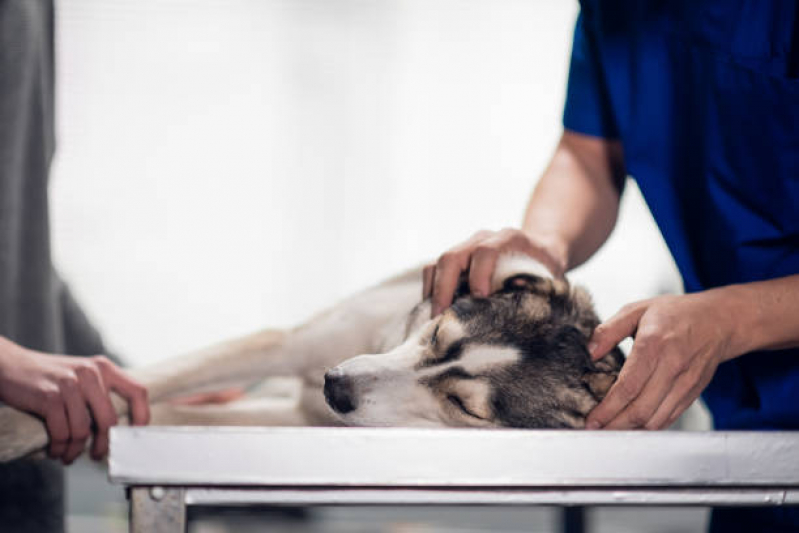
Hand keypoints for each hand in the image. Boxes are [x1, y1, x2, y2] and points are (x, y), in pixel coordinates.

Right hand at [0, 342, 149, 462]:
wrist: (10, 365)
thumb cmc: (50, 378)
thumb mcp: (82, 376)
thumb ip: (101, 394)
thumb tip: (119, 429)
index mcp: (104, 367)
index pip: (137, 392)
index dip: (142, 416)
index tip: (135, 436)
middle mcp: (90, 373)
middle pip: (109, 420)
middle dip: (104, 444)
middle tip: (98, 456)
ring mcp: (69, 384)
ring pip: (83, 430)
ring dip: (76, 450)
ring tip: (69, 456)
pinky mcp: (49, 396)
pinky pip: (62, 433)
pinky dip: (60, 448)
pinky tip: (56, 451)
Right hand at [423, 228, 566, 315]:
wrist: (540, 251)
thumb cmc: (546, 269)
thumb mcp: (550, 276)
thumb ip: (537, 284)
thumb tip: (515, 292)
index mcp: (509, 239)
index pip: (486, 251)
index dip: (480, 274)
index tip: (479, 298)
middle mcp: (482, 239)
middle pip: (452, 257)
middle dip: (444, 288)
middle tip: (441, 317)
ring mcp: (465, 248)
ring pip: (437, 264)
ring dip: (432, 292)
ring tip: (434, 319)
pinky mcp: (455, 262)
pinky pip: (433, 273)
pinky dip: (431, 292)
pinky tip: (437, 313)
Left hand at [585, 291, 738, 429]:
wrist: (719, 320)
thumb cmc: (675, 313)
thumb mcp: (637, 310)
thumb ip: (609, 330)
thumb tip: (590, 352)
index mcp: (654, 344)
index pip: (628, 386)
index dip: (608, 408)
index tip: (591, 420)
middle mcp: (672, 367)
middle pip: (641, 409)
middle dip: (615, 425)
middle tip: (595, 430)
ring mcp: (686, 383)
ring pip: (656, 419)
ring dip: (631, 430)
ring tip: (609, 431)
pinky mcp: (693, 393)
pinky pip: (669, 418)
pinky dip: (649, 427)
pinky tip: (632, 426)